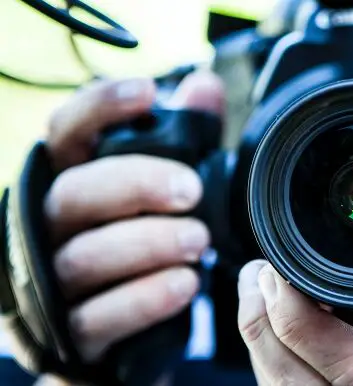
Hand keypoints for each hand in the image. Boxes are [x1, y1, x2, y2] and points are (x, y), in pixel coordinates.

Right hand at [41, 71, 222, 361]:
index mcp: (73, 178)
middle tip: (190, 190)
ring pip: (85, 256)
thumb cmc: (143, 239)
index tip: (148, 92)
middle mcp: (51, 225)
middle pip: (74, 193)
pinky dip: (145, 300)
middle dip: (135, 185)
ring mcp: (55, 280)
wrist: (128, 326)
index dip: (100, 107)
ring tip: (198, 241)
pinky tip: (183, 285)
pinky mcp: (73, 332)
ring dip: (147, 244)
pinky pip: (99, 316)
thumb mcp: (168, 187)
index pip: (68, 131)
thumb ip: (186, 138)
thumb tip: (204, 87)